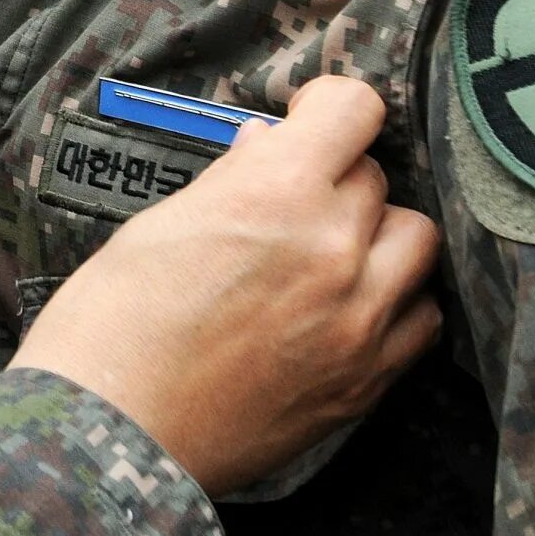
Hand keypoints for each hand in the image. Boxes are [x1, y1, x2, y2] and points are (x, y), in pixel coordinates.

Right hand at [12, 75, 442, 497]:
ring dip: (378, 236)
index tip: (308, 120)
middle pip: (374, 178)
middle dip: (334, 179)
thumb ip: (232, 180)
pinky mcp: (366, 380)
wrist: (113, 428)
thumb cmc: (114, 322)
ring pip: (416, 240)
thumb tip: (268, 145)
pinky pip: (422, 319)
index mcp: (275, 192)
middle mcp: (333, 248)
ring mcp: (359, 319)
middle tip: (290, 201)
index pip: (354, 109)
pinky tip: (350, 306)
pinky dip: (396, 303)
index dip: (327, 106)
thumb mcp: (162, 222)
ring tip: (331, 252)